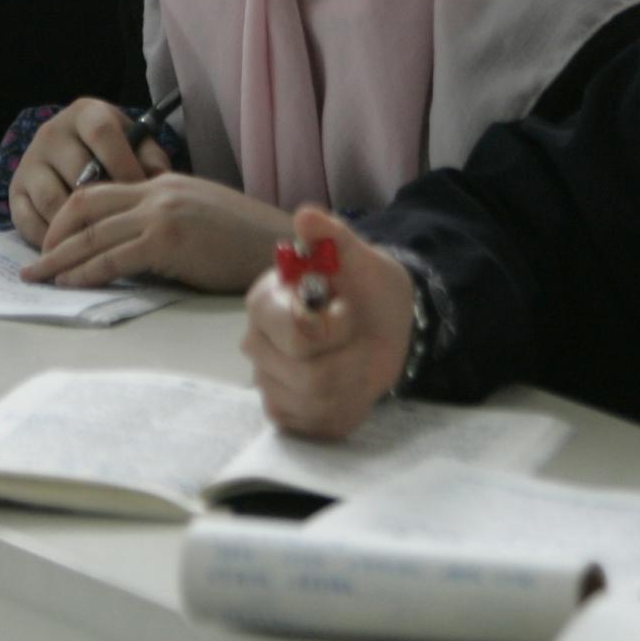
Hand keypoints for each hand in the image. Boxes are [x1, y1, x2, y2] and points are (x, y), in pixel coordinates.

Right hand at [7, 97, 172, 245]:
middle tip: (121, 229)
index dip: (123, 164)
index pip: (102, 133)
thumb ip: (151, 159)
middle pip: (76, 171)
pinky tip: (70, 250)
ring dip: (74, 227)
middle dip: (102, 204)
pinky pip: (27, 220)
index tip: (140, 195)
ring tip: (97, 245)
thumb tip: (159, 181)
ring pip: (51, 200)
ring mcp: (29, 162)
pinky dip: (49, 240)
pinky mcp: (14, 191)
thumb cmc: (116, 150)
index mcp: (86, 114)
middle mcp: (52, 133)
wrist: (76, 150)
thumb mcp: (137, 144)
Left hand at [23, 174, 290, 292]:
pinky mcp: (168, 241)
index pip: (101, 190)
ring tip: (38, 276)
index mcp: (164, 182)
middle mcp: (158, 191)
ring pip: (92, 233)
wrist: (279, 245)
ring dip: (59, 257)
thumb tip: (131, 243)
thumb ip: (165, 219)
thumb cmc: (246, 239)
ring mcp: (162, 214)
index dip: (69, 215)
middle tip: (35, 259)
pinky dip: (86, 272)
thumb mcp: (200, 214)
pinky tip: (71, 284)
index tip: (54, 239)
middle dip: (53, 233)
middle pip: (85, 204)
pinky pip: (113, 258)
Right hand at [240, 206, 413, 438]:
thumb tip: (306, 215)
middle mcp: (257, 345)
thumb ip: (334, 237)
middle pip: (310, 378)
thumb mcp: (361, 258)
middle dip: (352, 357)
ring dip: (356, 381)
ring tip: (357, 357)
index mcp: (265, 303)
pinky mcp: (285, 412)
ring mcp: (268, 382)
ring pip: (319, 403)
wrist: (382, 321)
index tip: (348, 310)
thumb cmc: (366, 287)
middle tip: (357, 336)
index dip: (336, 328)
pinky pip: (321, 425)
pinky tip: (350, 382)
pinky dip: (349, 406)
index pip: (299, 335)